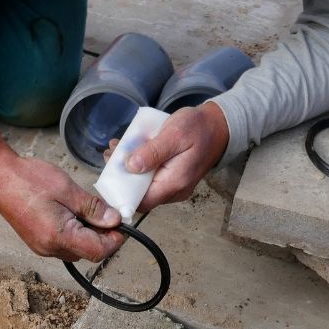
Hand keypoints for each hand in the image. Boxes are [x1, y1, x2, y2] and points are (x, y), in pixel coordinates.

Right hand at [0, 72, 123, 261]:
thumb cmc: (29, 180)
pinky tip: (71, 214)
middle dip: (102, 237)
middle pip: (88, 253)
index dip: (114, 240)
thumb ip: (92, 208)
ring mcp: (42, 248)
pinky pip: (63, 245)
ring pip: (76, 250)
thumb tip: (114, 221)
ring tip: (87, 211)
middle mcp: (50, 249)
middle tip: (106, 213)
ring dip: (87, 235)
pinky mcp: (37, 242)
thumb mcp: (67, 189)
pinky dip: (74, 233)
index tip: (120, 224)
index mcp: (59, 237)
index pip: (98, 252)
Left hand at [104, 101, 229, 212]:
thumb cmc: (198, 128)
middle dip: (122, 178)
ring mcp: (173, 187)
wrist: (218, 126)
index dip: (122, 193)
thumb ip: (152, 152)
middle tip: (111, 155)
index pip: (141, 202)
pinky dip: (139, 167)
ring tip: (118, 148)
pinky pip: (151, 179)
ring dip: (128, 171)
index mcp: (174, 183)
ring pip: (144, 187)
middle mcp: (174, 191)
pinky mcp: (172, 180)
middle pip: (140, 195)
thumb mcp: (174, 134)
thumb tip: (130, 167)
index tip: (110, 174)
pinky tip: (131, 151)